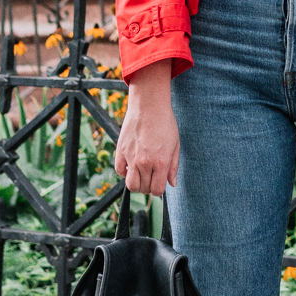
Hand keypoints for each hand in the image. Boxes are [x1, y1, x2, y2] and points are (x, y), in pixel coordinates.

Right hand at [114, 60, 181, 196]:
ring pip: (130, 185)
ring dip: (136, 183)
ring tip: (141, 174)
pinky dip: (125, 172)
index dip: (159, 189)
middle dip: (148, 187)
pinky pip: (119, 171)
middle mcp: (145, 163)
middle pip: (143, 189)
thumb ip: (173, 167)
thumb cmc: (165, 123)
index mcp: (161, 162)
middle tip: (151, 176)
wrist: (149, 106)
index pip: (157, 190)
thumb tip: (172, 184)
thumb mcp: (175, 145)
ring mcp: (131, 158)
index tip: (159, 182)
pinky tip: (131, 165)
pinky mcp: (121, 151)